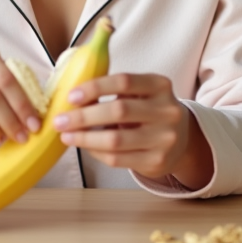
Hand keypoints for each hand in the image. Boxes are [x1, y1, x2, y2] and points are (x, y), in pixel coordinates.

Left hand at [51, 73, 212, 187]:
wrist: (182, 139)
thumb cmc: (149, 110)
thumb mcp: (142, 92)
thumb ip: (115, 89)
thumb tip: (73, 96)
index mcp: (160, 85)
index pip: (124, 81)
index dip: (95, 87)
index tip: (71, 96)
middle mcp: (167, 110)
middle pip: (118, 111)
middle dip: (83, 116)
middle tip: (60, 120)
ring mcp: (165, 138)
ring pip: (116, 140)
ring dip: (84, 138)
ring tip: (66, 135)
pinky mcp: (157, 161)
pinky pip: (117, 159)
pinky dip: (96, 152)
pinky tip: (85, 146)